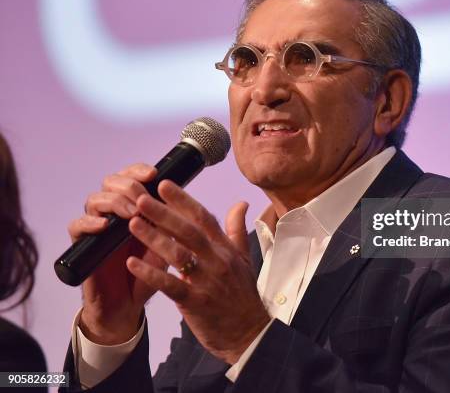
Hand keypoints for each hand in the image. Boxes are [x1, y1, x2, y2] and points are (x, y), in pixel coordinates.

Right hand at [68, 164, 166, 344]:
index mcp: (134, 208)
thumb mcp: (166, 245)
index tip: (154, 174)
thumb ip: (172, 223)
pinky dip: (89, 223)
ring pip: (94, 199)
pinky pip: (76, 226)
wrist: (128, 305)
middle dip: (128, 184)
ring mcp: (96, 228)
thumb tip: (185, 198)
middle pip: (111, 182)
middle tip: (143, 196)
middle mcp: (113, 213)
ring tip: (131, 213)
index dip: (139, 170)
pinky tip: (104, 226)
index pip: (131, 177)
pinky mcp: (83, 246)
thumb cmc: (148, 273)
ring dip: (114, 202)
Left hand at [125, 180, 270, 363]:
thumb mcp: (243, 258)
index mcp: (225, 248)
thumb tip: (241, 203)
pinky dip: (151, 273)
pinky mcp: (196, 302)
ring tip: (132, 223)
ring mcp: (207, 281)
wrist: (249, 332)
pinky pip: (170, 285)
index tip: (164, 184)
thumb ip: (237, 229)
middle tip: (141, 198)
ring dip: (153, 238)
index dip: (183, 200)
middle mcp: (217, 261)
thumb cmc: (242, 294)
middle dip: (164, 213)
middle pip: (188, 231)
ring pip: (178, 254)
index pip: (203, 217)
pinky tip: (132, 262)